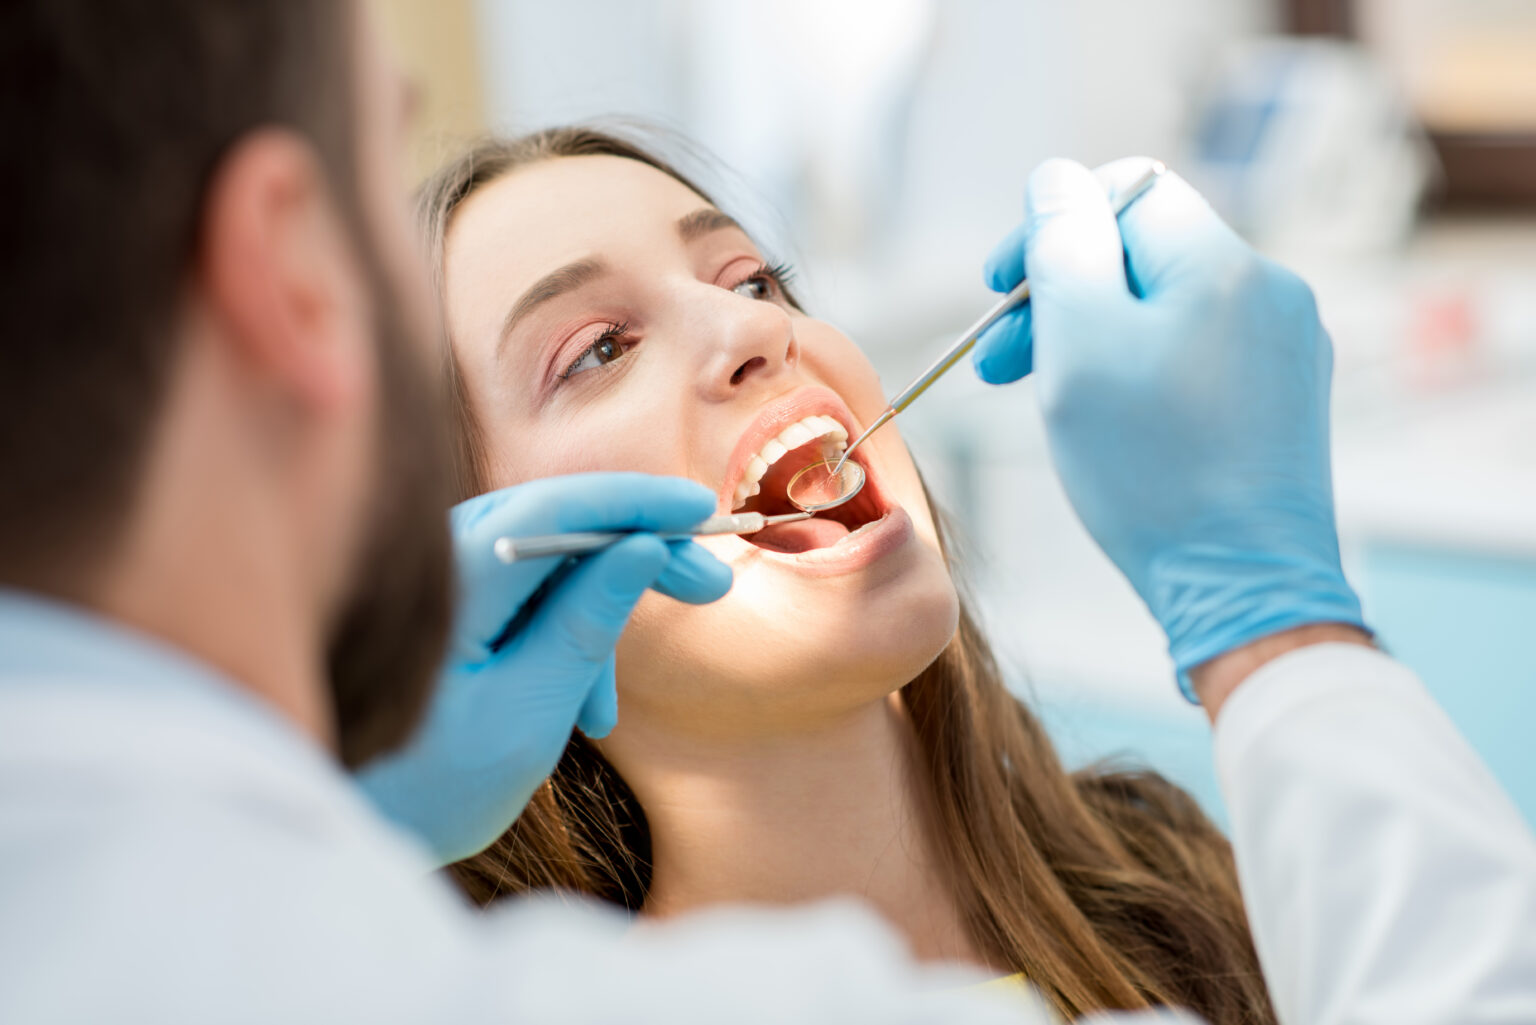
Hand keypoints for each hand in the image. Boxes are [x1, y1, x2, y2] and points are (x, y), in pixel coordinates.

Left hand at [357, 473, 731, 863]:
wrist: (337, 825)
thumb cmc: (423, 785)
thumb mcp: (528, 713)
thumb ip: (587, 624)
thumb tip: (644, 547)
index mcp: (454, 582)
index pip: (560, 507)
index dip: (638, 502)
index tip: (702, 510)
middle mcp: (438, 562)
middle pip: (559, 525)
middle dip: (637, 557)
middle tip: (710, 589)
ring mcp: (436, 581)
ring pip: (545, 565)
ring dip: (593, 622)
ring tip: (603, 719)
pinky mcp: (441, 606)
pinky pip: (518, 598)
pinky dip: (556, 641)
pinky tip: (570, 715)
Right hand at [973, 158, 1365, 698]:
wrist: (1243, 584)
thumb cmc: (1152, 471)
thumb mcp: (1081, 345)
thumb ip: (1063, 246)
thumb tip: (1055, 179)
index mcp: (1221, 264)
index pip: (1125, 191)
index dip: (1050, 227)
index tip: (998, 287)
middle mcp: (1269, 290)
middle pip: (1144, 253)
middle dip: (1063, 293)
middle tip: (1002, 361)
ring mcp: (1286, 345)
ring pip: (1167, 306)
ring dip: (1096, 336)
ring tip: (1050, 396)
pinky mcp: (1285, 397)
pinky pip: (1198, 352)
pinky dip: (1143, 370)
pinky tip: (1112, 423)